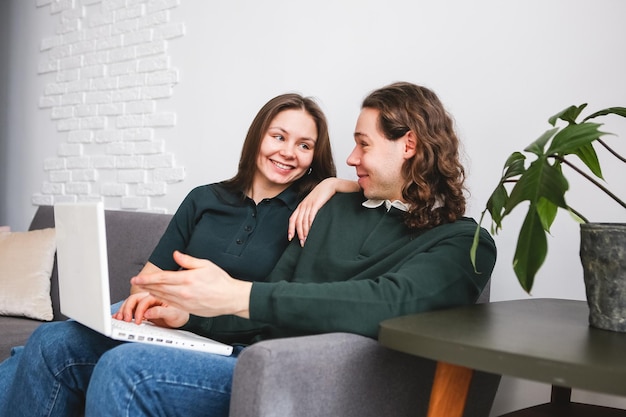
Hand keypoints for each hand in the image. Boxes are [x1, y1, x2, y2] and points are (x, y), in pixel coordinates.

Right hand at [114, 291, 189, 327]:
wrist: (180, 318)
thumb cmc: (179, 315)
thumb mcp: (173, 314)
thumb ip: (160, 312)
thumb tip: (147, 313)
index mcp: (158, 296)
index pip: (144, 301)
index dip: (139, 311)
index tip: (138, 321)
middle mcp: (150, 298)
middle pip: (134, 299)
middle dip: (127, 309)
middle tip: (125, 320)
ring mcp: (144, 303)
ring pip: (130, 303)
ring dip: (123, 310)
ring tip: (119, 319)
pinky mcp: (141, 309)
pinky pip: (130, 309)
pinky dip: (123, 313)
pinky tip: (117, 317)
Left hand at [130, 251, 252, 318]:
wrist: (231, 298)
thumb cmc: (221, 281)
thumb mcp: (205, 265)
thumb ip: (188, 260)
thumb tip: (176, 254)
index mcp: (187, 279)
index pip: (162, 278)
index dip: (147, 278)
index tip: (137, 277)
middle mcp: (183, 292)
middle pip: (159, 288)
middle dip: (145, 285)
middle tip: (134, 282)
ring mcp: (185, 302)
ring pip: (162, 297)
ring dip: (151, 292)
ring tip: (142, 288)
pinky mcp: (188, 309)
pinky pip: (170, 304)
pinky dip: (161, 299)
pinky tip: (156, 296)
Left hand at [288, 178, 358, 245]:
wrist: (329, 185)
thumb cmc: (322, 195)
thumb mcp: (313, 203)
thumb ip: (309, 211)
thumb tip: (308, 223)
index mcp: (301, 206)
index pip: (292, 219)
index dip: (290, 229)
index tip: (290, 238)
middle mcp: (303, 206)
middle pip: (297, 222)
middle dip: (299, 234)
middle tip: (302, 243)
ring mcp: (308, 205)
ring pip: (303, 221)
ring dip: (304, 232)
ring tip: (306, 240)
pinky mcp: (315, 204)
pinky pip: (310, 217)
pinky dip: (310, 225)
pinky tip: (311, 231)